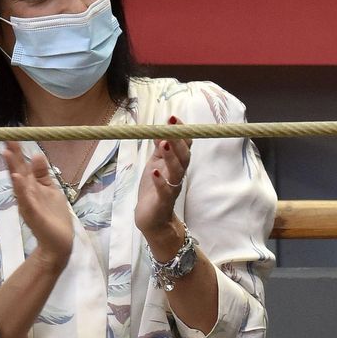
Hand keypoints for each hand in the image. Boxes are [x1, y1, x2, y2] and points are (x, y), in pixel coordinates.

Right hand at [1, 141, 73, 263]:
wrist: (58, 242)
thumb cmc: (53, 216)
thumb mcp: (50, 190)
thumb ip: (42, 174)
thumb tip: (36, 154)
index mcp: (32, 187)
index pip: (23, 167)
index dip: (17, 153)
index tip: (11, 137)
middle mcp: (28, 194)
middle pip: (18, 172)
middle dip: (13, 157)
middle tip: (6, 140)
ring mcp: (29, 204)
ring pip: (20, 184)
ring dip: (13, 170)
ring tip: (7, 155)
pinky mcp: (34, 215)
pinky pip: (27, 201)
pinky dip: (22, 190)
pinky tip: (18, 179)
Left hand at [136, 116, 191, 248]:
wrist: (152, 219)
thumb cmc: (154, 190)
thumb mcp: (155, 164)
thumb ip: (159, 149)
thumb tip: (159, 130)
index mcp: (176, 164)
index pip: (184, 145)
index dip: (181, 132)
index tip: (174, 118)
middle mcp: (178, 174)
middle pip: (183, 155)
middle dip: (178, 139)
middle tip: (171, 124)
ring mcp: (172, 187)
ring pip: (177, 170)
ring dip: (171, 156)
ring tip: (164, 143)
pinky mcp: (163, 201)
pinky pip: (165, 191)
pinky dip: (160, 182)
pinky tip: (155, 173)